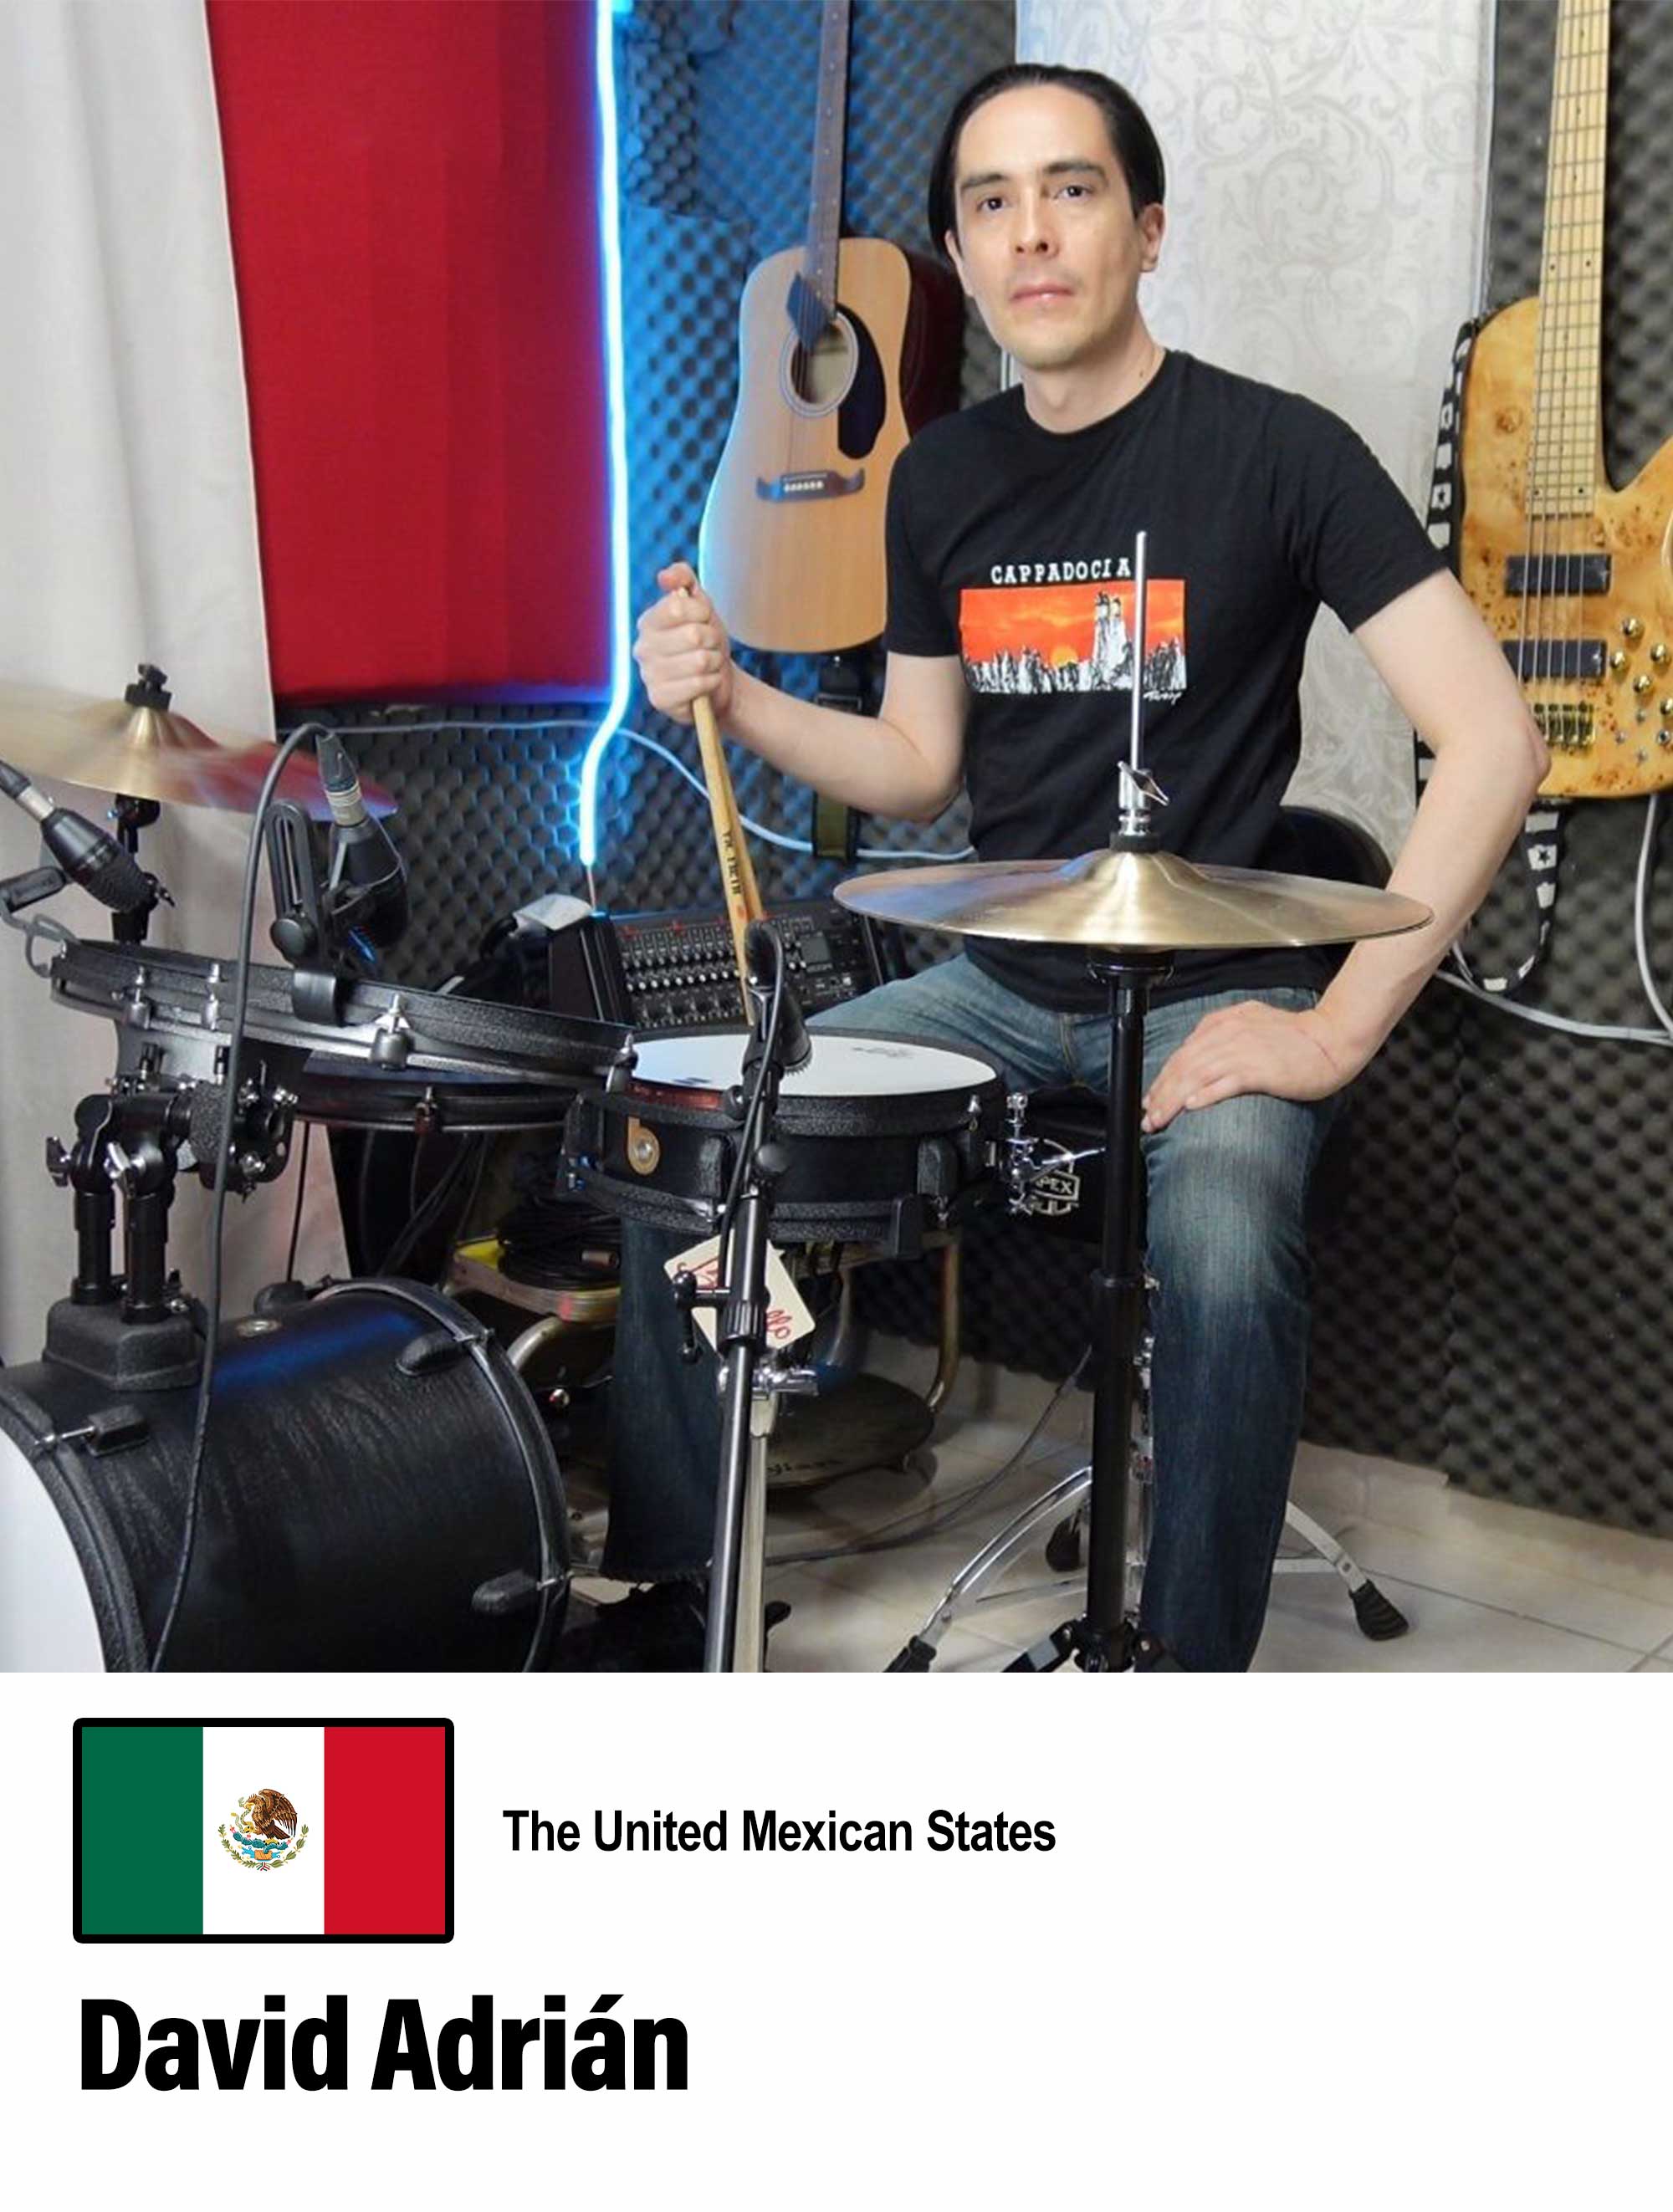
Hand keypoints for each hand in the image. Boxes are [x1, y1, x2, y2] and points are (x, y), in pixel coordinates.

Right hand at [632, 561, 734, 724]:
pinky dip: (712, 682)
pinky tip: (706, 684)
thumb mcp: (700, 606)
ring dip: (715, 662)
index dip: (702, 612)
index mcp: (648, 622)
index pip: (676, 607)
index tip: (705, 619)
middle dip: (713, 640)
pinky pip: (698, 684)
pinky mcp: (660, 700)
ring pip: (699, 661)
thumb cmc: (707, 642)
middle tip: (710, 647)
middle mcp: (642, 648)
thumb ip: (684, 580)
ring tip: (709, 665)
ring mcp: (649, 675)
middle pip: (693, 635)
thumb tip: (665, 576)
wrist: (718, 682)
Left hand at [1141, 1001, 1359, 1132]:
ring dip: (1174, 1100)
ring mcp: (1243, 1050)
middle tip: (1147, 1118)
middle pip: (1183, 1066)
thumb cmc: (1296, 1036)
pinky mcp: (1260, 1069)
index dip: (1162, 1079)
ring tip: (1159, 1120)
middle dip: (1160, 1095)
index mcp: (1224, 1023)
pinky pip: (1227, 1082)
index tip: (1149, 1100)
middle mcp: (1228, 1034)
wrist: (1332, 1039)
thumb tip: (1196, 1054)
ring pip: (1197, 1076)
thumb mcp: (1252, 1022)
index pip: (1182, 1054)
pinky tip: (1191, 1107)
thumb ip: (1223, 1033)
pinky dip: (1206, 1094)